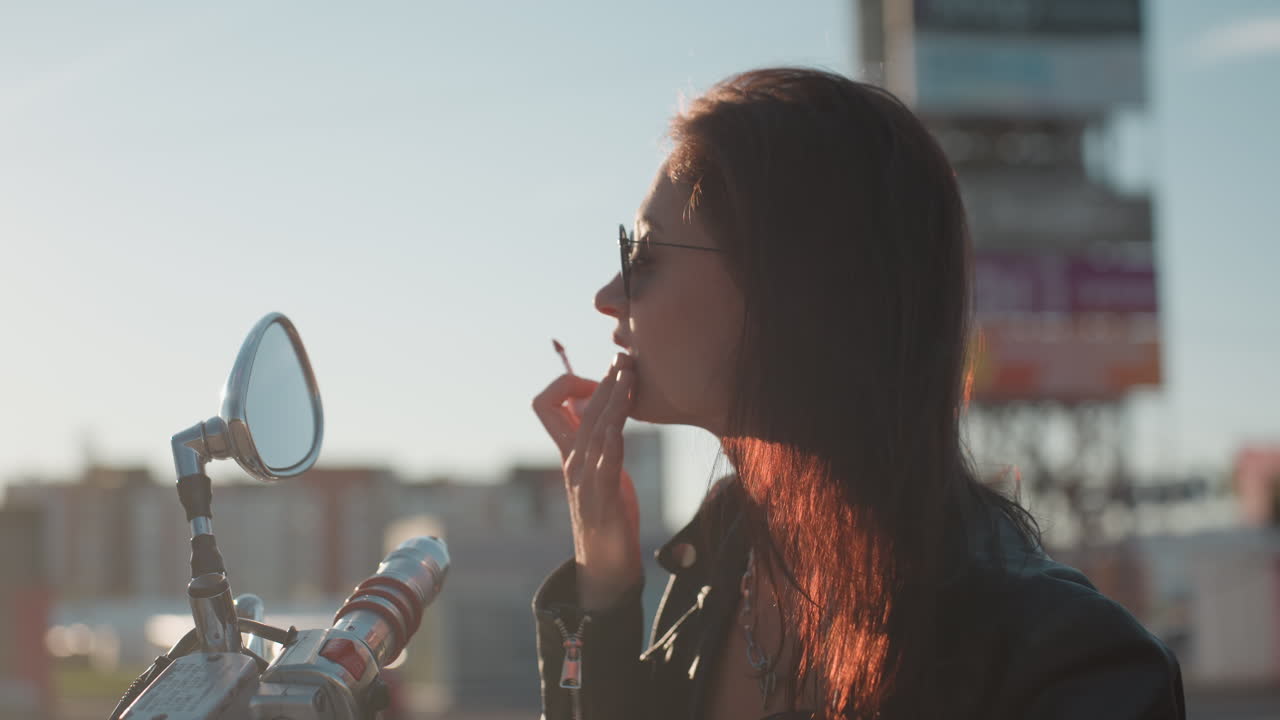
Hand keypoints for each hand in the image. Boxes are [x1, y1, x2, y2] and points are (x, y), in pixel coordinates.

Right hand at [532, 352, 641, 609]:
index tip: (597, 378)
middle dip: (601, 380)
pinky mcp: (603, 494)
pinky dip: (616, 430)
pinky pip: (607, 455)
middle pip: (576, 408)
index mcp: (567, 453)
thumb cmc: (606, 516)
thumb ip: (592, 443)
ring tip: (629, 372)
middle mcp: (571, 461)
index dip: (569, 385)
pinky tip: (627, 413)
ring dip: (612, 396)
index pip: (546, 405)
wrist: (604, 568)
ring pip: (593, 426)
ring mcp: (584, 478)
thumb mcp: (596, 471)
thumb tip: (595, 410)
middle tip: (622, 358)